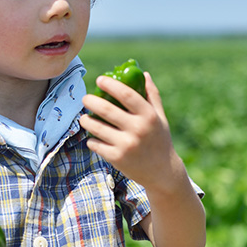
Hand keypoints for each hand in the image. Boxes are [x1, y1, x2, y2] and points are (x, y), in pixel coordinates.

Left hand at [81, 72, 186, 190]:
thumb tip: (143, 73)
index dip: (111, 85)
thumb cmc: (160, 140)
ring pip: (96, 127)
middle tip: (86, 98)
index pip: (126, 94)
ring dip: (86, 121)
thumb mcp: (160, 117)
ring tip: (84, 118)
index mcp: (148, 116)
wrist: (162, 172)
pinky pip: (96, 144)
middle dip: (91, 101)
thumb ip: (152, 95)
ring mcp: (126, 144)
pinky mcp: (117, 158)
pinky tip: (93, 137)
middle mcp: (138, 129)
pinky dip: (92, 140)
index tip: (100, 79)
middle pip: (106, 109)